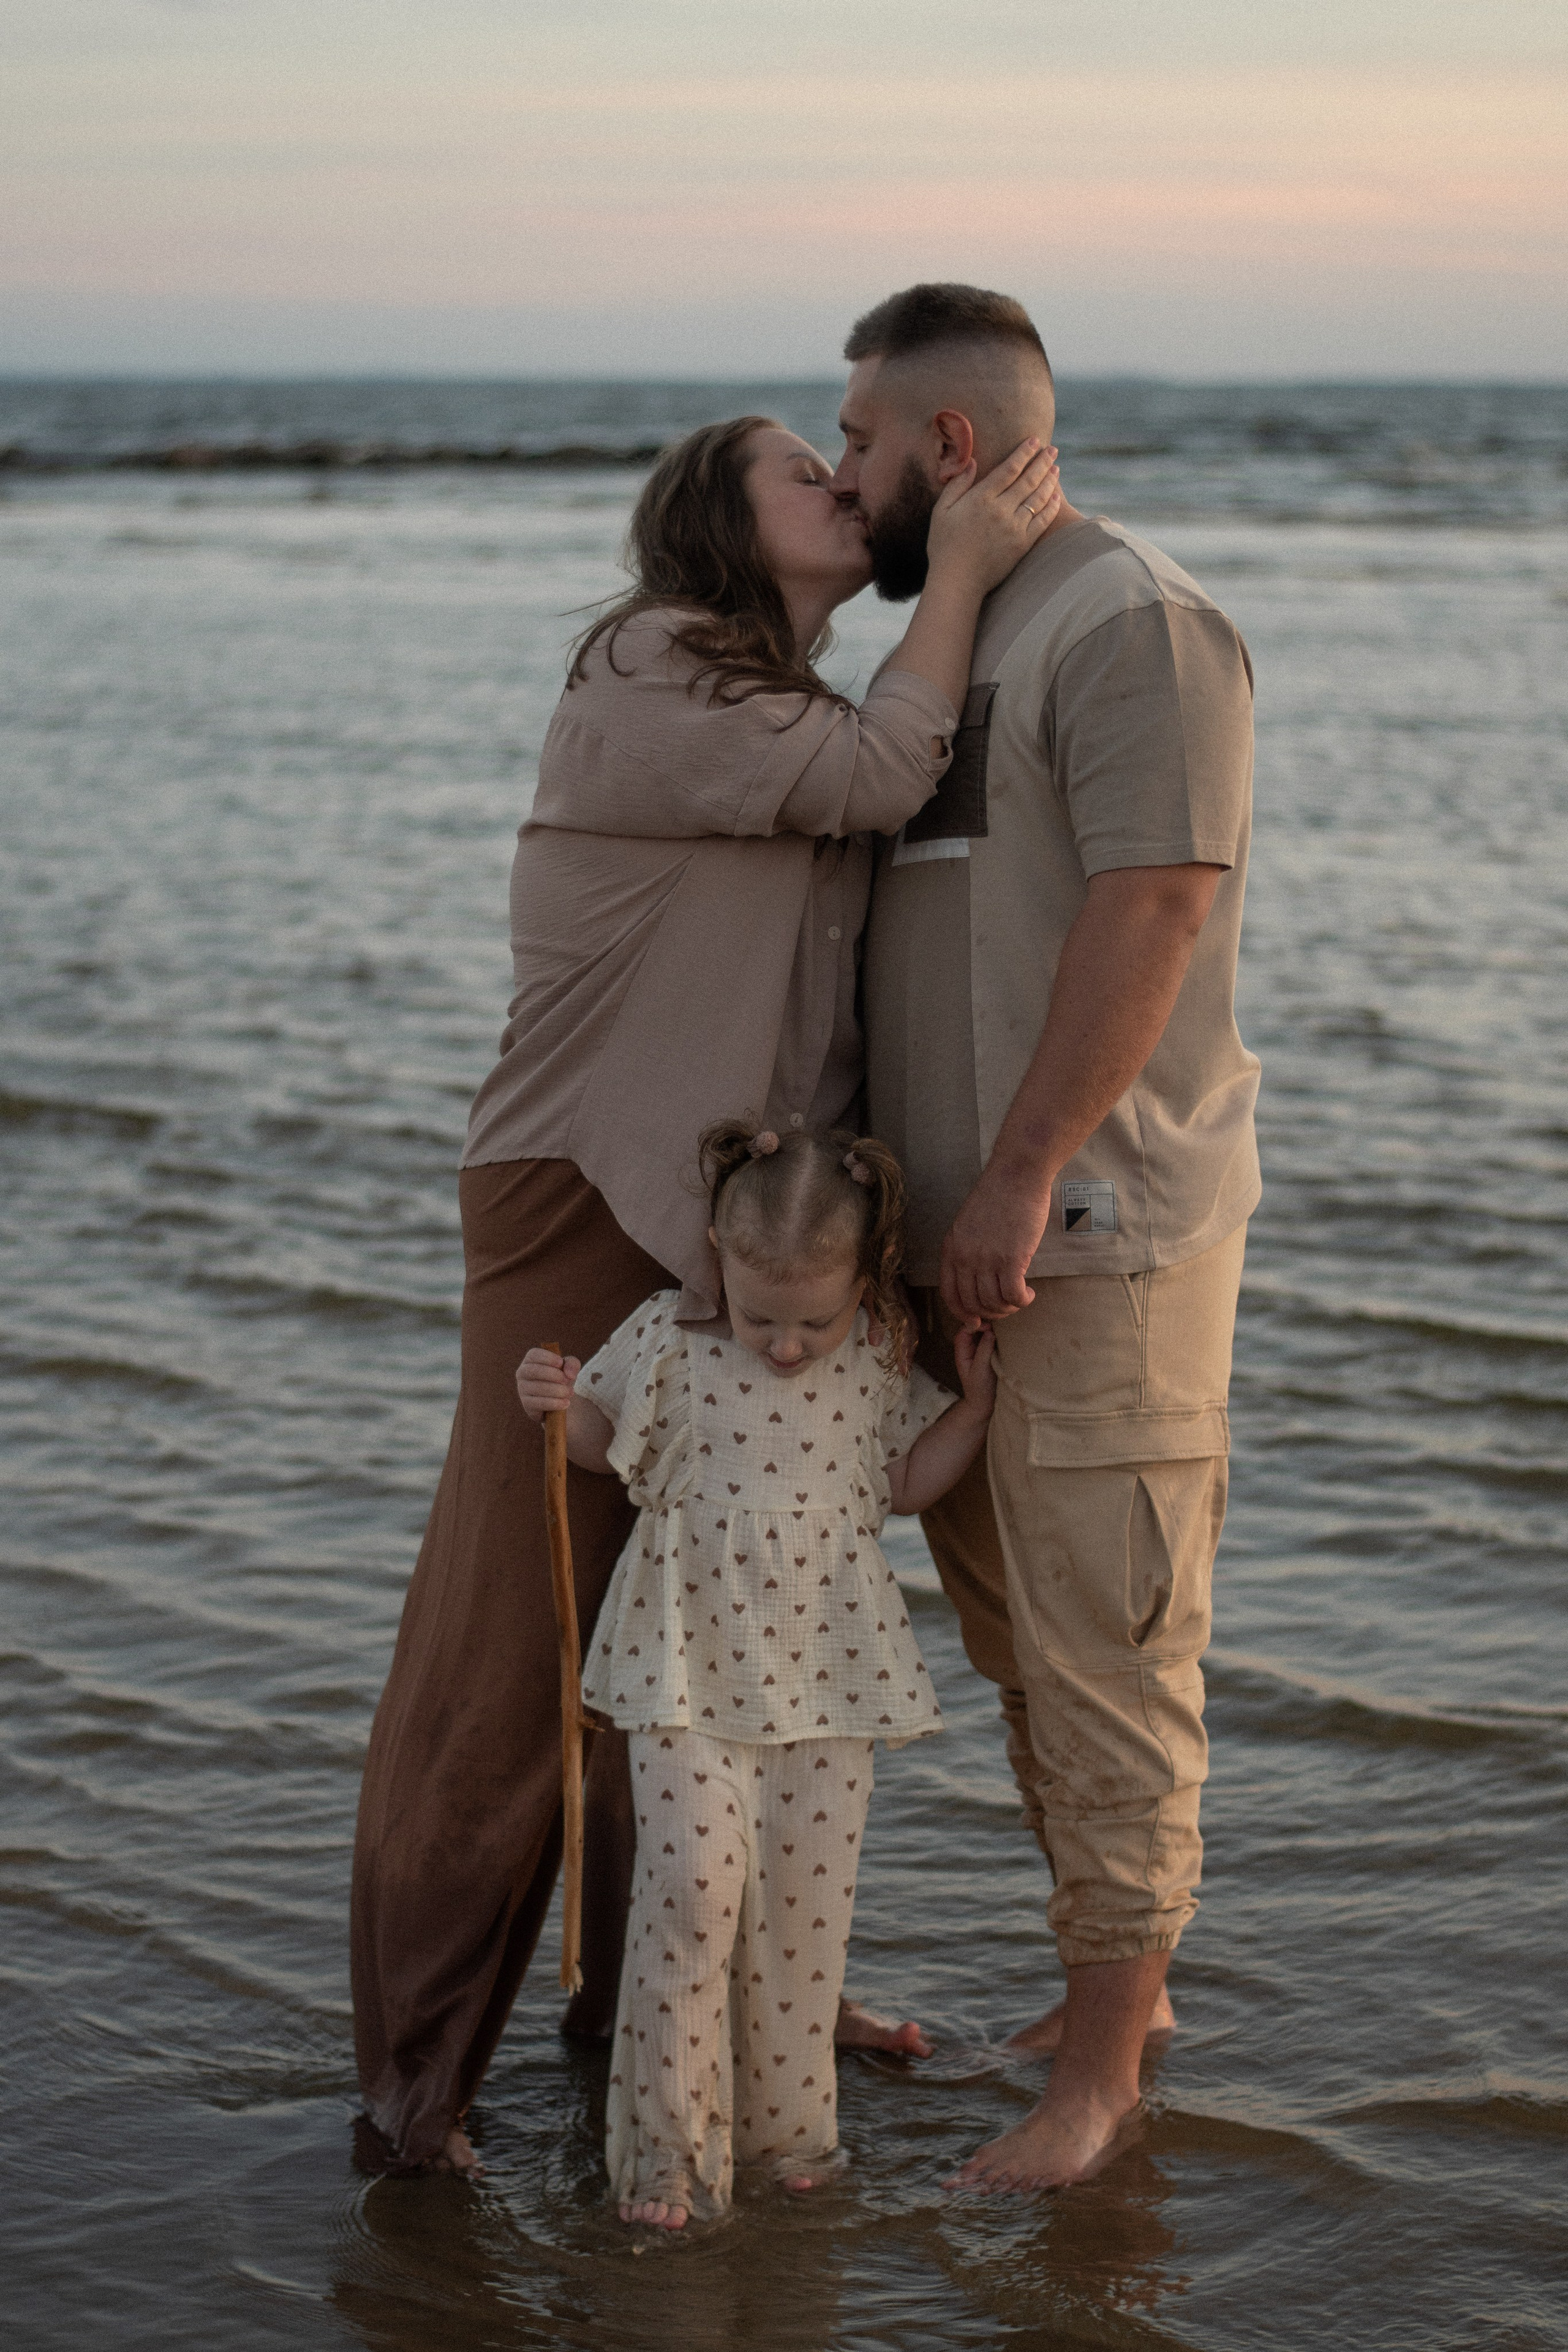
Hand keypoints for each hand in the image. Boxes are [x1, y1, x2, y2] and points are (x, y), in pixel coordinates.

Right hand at [515, 1346, 579, 1421]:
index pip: (533, 1354)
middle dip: (553, 1375)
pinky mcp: (527, 1405)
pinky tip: (566, 1403)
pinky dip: (554, 1403)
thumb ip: (572, 1364)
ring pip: (537, 1388)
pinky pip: (539, 1403)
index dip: (547, 1358)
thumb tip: (568, 1374)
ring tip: (570, 1393)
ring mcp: (522, 1389)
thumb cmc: (562, 1379)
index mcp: (530, 1360)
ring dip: (557, 1390)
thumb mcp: (569, 1368)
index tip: (560, 1363)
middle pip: (534, 1370)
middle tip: (567, 1380)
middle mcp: (522, 1373)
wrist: (560, 1400)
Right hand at [926, 439, 1060, 594]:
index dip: (1024, 453)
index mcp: (981, 499)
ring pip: (1038, 497)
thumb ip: (957, 484)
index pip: (1009, 469)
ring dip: (1049, 480)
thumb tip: (973, 462)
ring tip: (1056, 468)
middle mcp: (1001, 510)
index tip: (1034, 441)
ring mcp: (1014, 528)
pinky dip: (1051, 506)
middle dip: (1042, 461)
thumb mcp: (942, 511)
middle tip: (1052, 449)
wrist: (957, 581)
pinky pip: (1042, 521)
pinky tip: (1056, 497)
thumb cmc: (944, 545)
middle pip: (1028, 479)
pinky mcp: (1022, 544)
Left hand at [939, 1160, 1053, 1324]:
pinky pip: (1013, 1295)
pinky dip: (1022, 1301)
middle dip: (990, 1313)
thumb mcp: (969, 1224)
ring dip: (1008, 1308)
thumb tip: (979, 1280)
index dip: (962, 1313)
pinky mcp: (1011, 1258)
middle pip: (972, 1303)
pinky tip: (1029, 1294)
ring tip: (1020, 1299)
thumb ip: (969, 1251)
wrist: (1017, 1174)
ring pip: (993, 1303)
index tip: (975, 1321)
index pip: (949, 1294)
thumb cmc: (998, 1195)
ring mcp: (986, 1259)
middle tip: (1005, 1309)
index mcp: (951, 1248)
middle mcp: (965, 1257)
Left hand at [952, 1321, 996, 1413]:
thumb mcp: (981, 1369)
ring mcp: (979, 1351)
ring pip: (983, 1334)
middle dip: (985, 1325)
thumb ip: (984, 1350)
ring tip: (1004, 1329)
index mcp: (962, 1352)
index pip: (964, 1331)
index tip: (989, 1327)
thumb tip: (990, 1332)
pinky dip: (998, 1337)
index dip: (975, 1325)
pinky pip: (992, 1341)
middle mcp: (969, 1349)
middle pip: (974, 1329)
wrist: (985, 1404)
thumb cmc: (980, 1389)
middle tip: (999, 1326)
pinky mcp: (989, 1354)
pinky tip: (1006, 1336)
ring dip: (993, 1330)